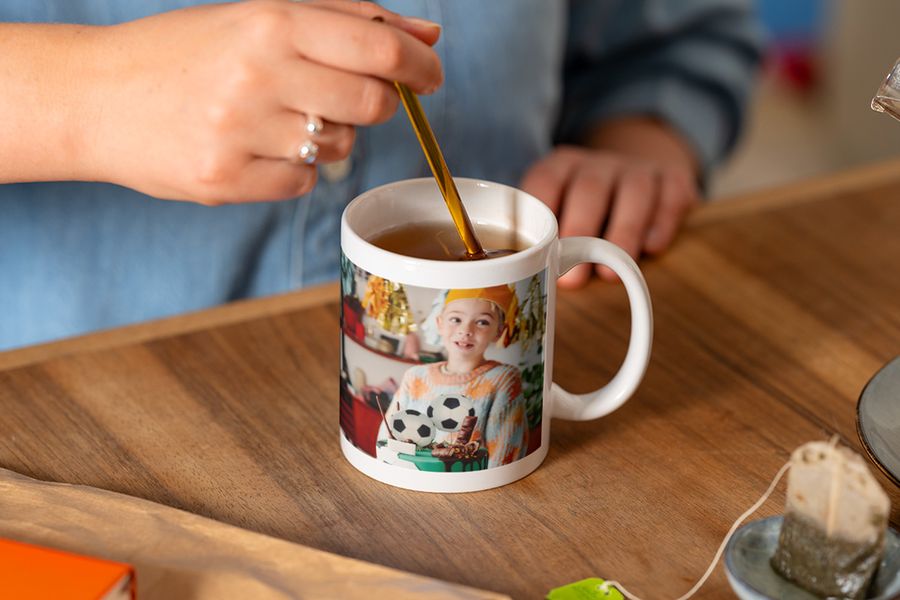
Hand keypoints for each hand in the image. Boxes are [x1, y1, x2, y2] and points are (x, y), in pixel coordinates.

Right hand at [82, 0, 441, 203]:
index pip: (380, 51)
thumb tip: (427, 38)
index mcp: (269, 21)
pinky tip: (257, 147)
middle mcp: (258, 75)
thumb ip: (349, 20)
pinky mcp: (226, 180)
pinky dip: (295, 167)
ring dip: (330, 134)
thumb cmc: (187, 52)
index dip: (421, 67)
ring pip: (340, 147)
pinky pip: (304, 182)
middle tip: (347, 96)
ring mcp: (240, 132)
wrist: (95, 96)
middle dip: (376, 102)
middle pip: (372, 102)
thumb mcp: (261, 14)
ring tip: (279, 117)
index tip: (431, 76)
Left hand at [520, 117, 699, 287]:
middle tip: (572, 279)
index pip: (545, 181)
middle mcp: (598, 163)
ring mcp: (637, 168)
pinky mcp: (672, 178)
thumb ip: (544, 237)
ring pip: (634, 192)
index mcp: (562, 166)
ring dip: (622, 234)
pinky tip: (651, 248)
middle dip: (580, 233)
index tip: (539, 252)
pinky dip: (661, 223)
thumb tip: (530, 277)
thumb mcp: (559, 213)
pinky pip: (671, 196)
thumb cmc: (586, 210)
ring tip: (610, 274)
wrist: (641, 173)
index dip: (542, 215)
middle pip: (588, 189)